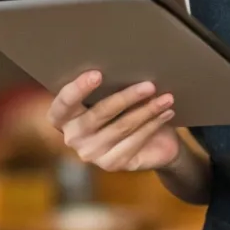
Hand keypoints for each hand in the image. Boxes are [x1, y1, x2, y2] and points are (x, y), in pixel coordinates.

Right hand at [48, 72, 179, 172]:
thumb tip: (127, 66)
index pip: (64, 103)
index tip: (97, 74)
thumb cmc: (122, 109)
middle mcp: (72, 137)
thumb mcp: (110, 95)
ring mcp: (91, 153)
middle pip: (98, 114)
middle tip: (149, 85)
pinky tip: (166, 113)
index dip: (78, 89)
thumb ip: (107, 85)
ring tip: (166, 98)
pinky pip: (135, 140)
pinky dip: (153, 124)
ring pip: (122, 127)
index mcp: (62, 117)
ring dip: (147, 110)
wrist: (144, 143)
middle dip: (126, 97)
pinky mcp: (112, 164)